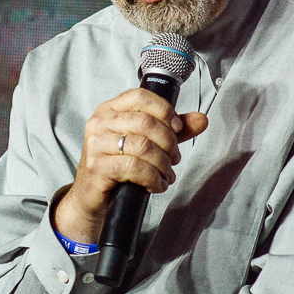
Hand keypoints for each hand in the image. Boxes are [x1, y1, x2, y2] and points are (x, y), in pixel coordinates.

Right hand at [53, 88, 208, 242]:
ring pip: (143, 146)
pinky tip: (156, 184)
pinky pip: (134, 167)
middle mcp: (99, 123)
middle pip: (145, 122)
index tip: (177, 127)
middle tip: (174, 158)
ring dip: (163, 163)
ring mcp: (96, 144)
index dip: (164, 110)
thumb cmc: (117, 167)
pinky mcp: (97, 167)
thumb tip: (201, 119)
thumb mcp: (145, 144)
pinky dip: (152, 178)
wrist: (92, 197)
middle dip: (168, 142)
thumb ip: (171, 130)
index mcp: (109, 110)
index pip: (140, 96)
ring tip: (166, 174)